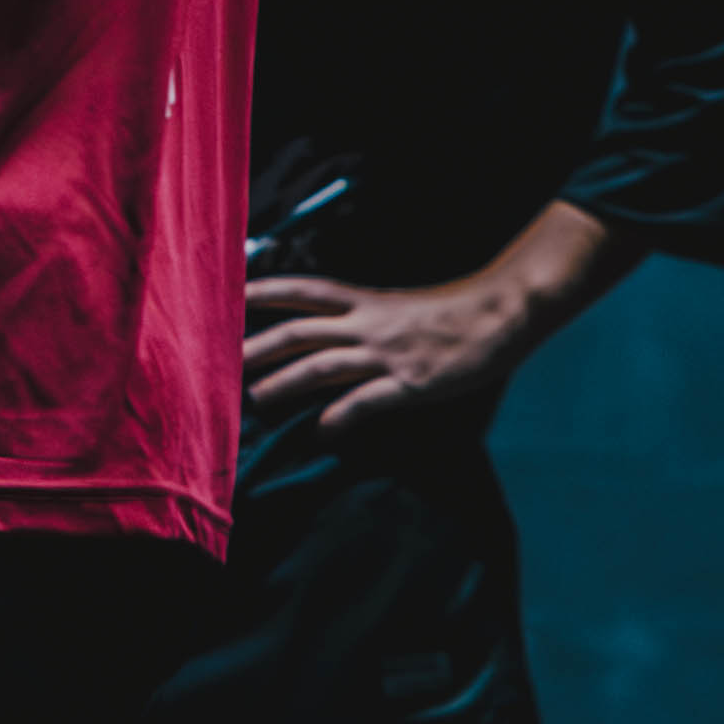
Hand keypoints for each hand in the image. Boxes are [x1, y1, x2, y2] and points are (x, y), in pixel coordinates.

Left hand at [243, 267, 537, 437]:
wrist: (502, 312)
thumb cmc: (454, 312)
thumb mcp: (400, 307)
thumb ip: (365, 319)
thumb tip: (333, 335)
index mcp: (366, 302)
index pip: (304, 291)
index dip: (265, 291)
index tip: (230, 294)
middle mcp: (368, 324)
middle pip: (299, 332)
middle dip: (257, 347)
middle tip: (221, 364)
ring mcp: (387, 354)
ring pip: (322, 366)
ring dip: (284, 383)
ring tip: (255, 400)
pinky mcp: (410, 383)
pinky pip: (367, 401)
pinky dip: (342, 416)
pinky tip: (322, 432)